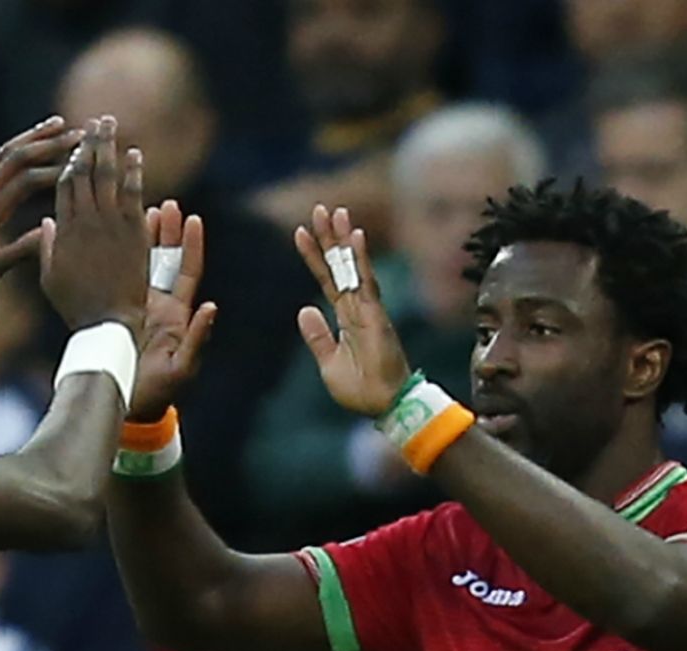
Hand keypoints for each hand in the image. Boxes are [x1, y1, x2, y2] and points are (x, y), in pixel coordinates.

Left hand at [0, 116, 82, 310]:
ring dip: (30, 137)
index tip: (83, 163)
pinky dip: (11, 150)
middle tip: (77, 132)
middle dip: (48, 142)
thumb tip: (54, 230)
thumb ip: (22, 250)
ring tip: (55, 123)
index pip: (26, 181)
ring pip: (2, 154)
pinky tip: (23, 146)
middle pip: (15, 157)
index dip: (56, 170)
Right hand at [39, 116, 148, 332]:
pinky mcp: (133, 232)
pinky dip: (133, 172)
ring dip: (109, 147)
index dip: (69, 161)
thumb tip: (46, 222)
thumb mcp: (50, 278)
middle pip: (85, 172)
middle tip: (94, 121)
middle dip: (89, 144)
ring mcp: (111, 224)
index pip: (64, 185)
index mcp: (63, 230)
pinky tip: (134, 153)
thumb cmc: (76, 305)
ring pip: (108, 176)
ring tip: (110, 124)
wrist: (107, 322)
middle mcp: (86, 221)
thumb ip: (46, 247)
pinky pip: (133, 194)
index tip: (73, 143)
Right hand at [129, 199, 216, 421]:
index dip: (191, 245)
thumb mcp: (182, 367)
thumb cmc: (159, 393)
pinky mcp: (120, 313)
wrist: (128, 407)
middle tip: (166, 204)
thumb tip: (211, 306)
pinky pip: (121, 281)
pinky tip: (116, 239)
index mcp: (178, 316)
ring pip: (143, 266)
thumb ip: (198, 337)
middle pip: (166, 261)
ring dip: (144, 240)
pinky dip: (122, 260)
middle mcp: (160, 307)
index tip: (193, 219)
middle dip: (167, 233)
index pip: (187, 272)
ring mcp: (138, 309)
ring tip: (143, 210)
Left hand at [295, 205, 412, 417]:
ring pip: (353, 267)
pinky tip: (355, 235)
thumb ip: (317, 336)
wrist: (386, 406)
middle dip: (329, 237)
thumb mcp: (328, 362)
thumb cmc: (362, 389)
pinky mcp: (377, 315)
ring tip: (334, 212)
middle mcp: (359, 308)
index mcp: (346, 318)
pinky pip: (367, 282)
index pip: (327, 280)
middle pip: (340, 266)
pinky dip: (360, 259)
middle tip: (320, 208)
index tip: (300, 232)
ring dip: (343, 239)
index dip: (314, 257)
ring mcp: (369, 309)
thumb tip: (303, 310)